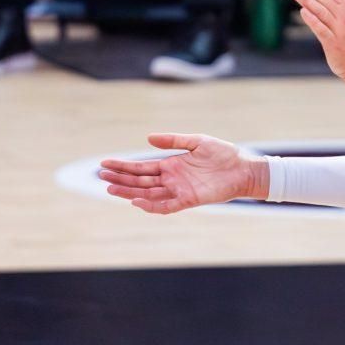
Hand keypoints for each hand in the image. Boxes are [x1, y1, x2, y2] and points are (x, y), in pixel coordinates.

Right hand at [99, 133, 267, 214]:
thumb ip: (173, 140)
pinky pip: (166, 206)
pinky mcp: (189, 199)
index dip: (123, 167)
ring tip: (111, 189)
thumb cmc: (223, 154)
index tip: (105, 164)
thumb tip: (148, 139)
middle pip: (139, 181)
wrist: (244, 168)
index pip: (141, 168)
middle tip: (100, 177)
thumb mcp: (197, 141)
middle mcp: (172, 179)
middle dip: (120, 180)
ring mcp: (179, 190)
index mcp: (171, 165)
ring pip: (148, 194)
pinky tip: (137, 201)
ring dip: (129, 192)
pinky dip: (152, 205)